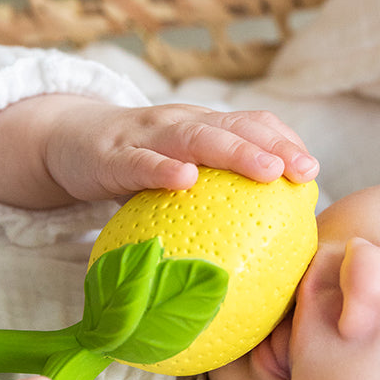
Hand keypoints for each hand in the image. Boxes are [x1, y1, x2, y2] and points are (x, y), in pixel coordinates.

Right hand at [0, 96, 319, 208]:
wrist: (67, 142)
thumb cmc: (136, 168)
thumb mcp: (179, 177)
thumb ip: (213, 202)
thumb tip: (258, 256)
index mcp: (203, 127)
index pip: (251, 124)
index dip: (284, 141)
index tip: (312, 171)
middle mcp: (181, 123)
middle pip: (234, 127)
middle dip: (273, 145)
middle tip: (304, 171)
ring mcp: (147, 136)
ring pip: (195, 137)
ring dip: (234, 151)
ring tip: (266, 170)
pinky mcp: (111, 154)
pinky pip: (139, 161)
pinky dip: (162, 168)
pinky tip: (184, 179)